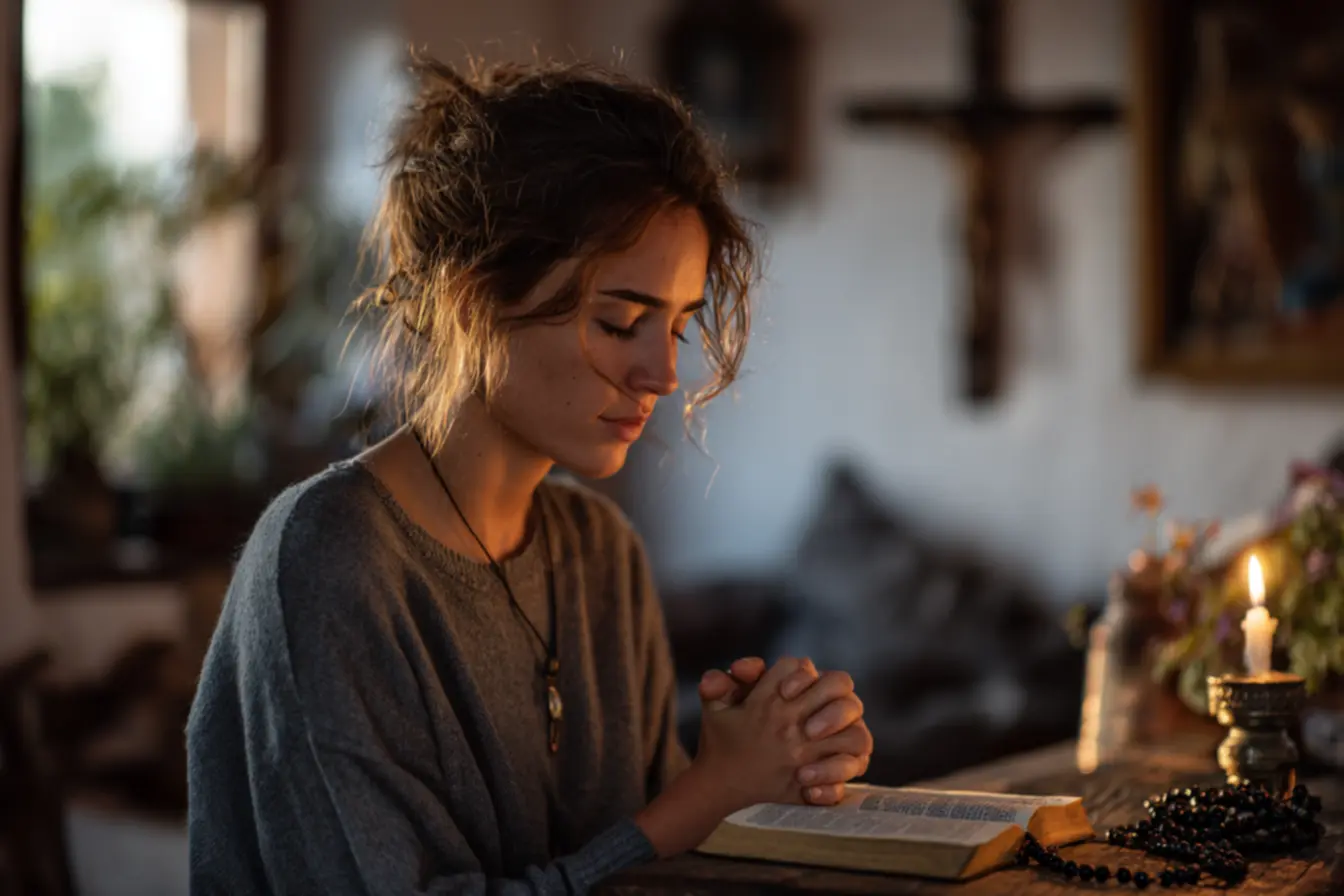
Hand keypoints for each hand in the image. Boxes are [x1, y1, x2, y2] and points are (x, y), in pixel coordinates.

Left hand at [700, 656, 871, 805]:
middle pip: (849, 699)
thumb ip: (720, 685)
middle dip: (834, 712)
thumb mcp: (718, 708)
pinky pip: (850, 775)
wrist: (724, 772)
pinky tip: (806, 788)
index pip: (817, 672)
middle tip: (809, 730)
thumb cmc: (729, 731)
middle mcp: (823, 712)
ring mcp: (834, 743)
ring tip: (804, 770)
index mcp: (799, 689)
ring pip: (860, 738)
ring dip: (839, 750)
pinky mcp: (835, 773)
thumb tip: (731, 672)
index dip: (806, 678)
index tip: (784, 692)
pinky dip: (832, 781)